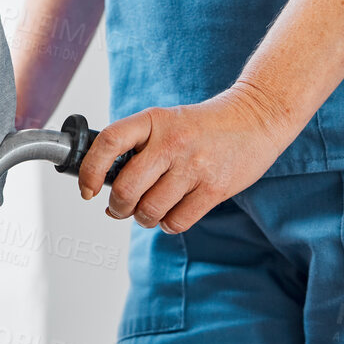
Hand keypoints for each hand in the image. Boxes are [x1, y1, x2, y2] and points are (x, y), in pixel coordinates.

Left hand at [77, 82, 297, 232]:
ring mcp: (194, 167)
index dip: (90, 170)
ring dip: (142, 218)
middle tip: (119, 208)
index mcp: (152, 121)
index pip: (108, 143)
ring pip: (150, 210)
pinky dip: (167, 224)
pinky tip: (171, 213)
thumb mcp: (164, 122)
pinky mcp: (215, 189)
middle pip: (127, 189)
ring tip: (148, 210)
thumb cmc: (201, 126)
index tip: (87, 189)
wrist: (256, 118)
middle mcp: (171, 143)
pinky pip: (177, 221)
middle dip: (117, 207)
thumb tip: (105, 185)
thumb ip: (136, 146)